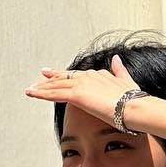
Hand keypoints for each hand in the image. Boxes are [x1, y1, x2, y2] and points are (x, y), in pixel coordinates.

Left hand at [25, 53, 142, 126]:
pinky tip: (32, 94)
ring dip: (42, 88)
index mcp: (99, 75)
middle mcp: (89, 76)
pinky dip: (41, 94)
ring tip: (30, 89)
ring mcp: (82, 85)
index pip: (78, 75)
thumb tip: (116, 59)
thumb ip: (119, 71)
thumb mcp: (126, 82)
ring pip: (57, 86)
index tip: (57, 74)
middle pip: (65, 78)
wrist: (135, 107)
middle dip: (51, 78)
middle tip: (40, 76)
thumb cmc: (134, 101)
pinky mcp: (77, 95)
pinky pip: (54, 94)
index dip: (66, 75)